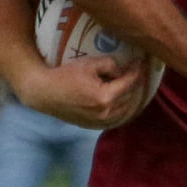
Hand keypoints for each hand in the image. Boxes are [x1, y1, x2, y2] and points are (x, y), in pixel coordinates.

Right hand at [16, 56, 149, 128]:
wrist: (45, 94)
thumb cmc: (65, 75)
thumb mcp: (89, 63)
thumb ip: (111, 64)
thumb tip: (123, 70)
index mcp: (105, 97)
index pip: (130, 82)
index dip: (138, 70)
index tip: (142, 61)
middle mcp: (106, 113)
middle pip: (131, 98)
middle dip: (138, 84)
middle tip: (141, 72)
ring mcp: (100, 122)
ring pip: (127, 112)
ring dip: (134, 99)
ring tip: (137, 87)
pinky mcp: (94, 126)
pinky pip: (117, 120)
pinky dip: (125, 111)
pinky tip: (126, 102)